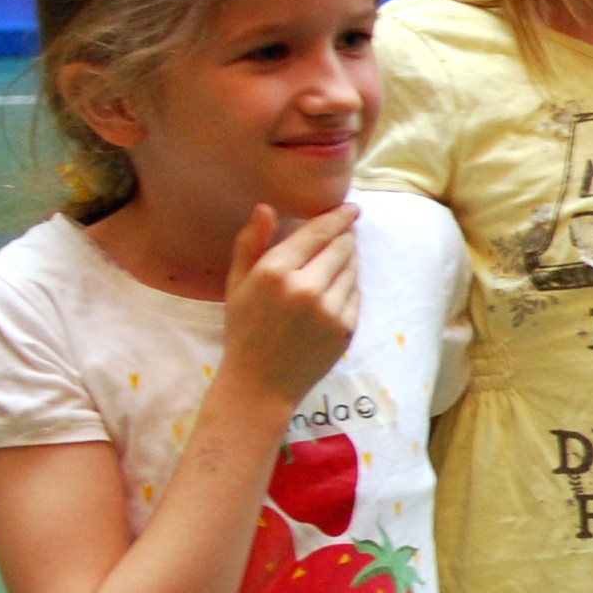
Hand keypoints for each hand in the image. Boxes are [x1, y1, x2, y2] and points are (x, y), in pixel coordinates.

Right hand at [219, 204, 359, 409]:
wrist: (260, 384)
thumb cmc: (244, 330)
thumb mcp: (237, 284)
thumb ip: (250, 243)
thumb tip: (266, 207)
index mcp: (275, 271)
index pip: (318, 232)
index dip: (338, 216)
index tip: (351, 208)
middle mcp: (305, 287)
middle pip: (341, 246)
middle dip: (345, 236)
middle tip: (344, 233)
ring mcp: (330, 308)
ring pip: (352, 268)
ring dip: (348, 260)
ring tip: (335, 263)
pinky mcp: (346, 327)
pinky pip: (356, 293)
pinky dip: (349, 286)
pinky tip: (333, 291)